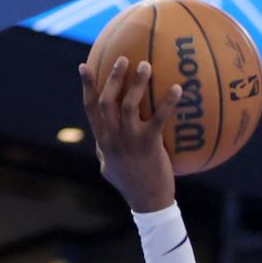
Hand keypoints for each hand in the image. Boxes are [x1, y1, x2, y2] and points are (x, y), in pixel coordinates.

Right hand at [79, 55, 179, 211]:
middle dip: (113, 77)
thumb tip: (101, 142)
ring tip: (146, 65)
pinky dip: (168, 102)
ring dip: (137, 83)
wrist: (148, 203)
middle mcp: (113, 137)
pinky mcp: (149, 145)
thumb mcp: (109, 168)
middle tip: (123, 59)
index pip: (90, 109)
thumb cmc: (131, 185)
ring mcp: (130, 141)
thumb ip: (104, 151)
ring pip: (129, 104)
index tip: (83, 66)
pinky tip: (178, 89)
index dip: (86, 86)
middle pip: (108, 100)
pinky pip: (159, 118)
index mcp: (103, 140)